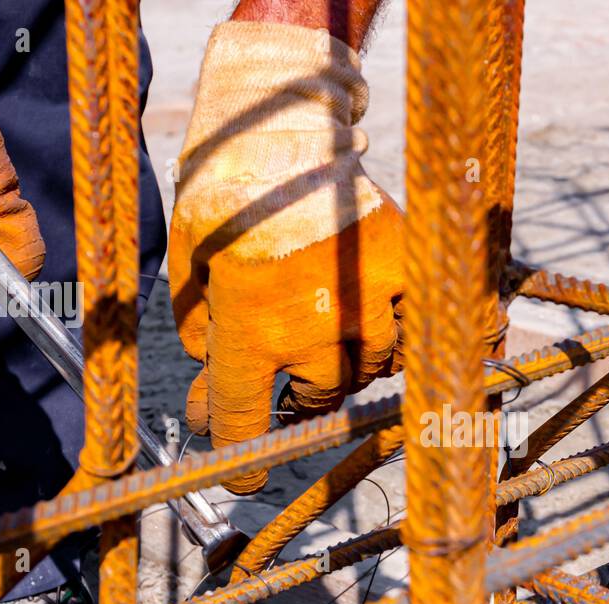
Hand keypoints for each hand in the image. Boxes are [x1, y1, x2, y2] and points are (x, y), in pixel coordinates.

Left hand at [168, 21, 403, 494]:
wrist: (287, 121)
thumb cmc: (226, 186)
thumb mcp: (187, 262)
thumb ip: (198, 326)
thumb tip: (207, 367)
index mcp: (251, 333)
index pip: (245, 422)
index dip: (240, 461)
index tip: (242, 477)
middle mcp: (315, 333)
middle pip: (317, 398)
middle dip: (298, 395)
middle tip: (288, 382)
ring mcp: (369, 305)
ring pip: (369, 366)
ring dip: (348, 362)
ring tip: (334, 336)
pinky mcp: (405, 272)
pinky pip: (421, 326)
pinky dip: (418, 336)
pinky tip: (418, 334)